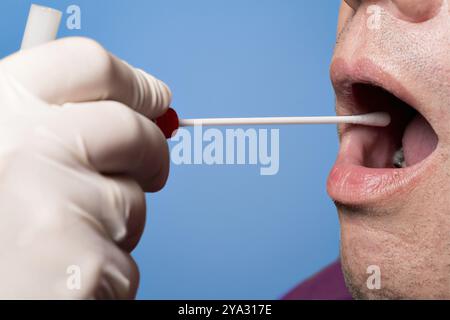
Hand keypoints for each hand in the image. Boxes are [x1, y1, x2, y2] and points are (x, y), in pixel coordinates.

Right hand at [0, 37, 171, 298]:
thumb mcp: (2, 157)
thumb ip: (55, 125)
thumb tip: (136, 107)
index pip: (87, 64)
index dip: (133, 83)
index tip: (157, 98)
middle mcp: (16, 146)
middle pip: (129, 128)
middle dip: (151, 153)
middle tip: (152, 170)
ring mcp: (47, 202)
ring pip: (132, 198)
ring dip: (118, 224)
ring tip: (66, 246)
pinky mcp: (80, 265)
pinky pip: (126, 258)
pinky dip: (108, 272)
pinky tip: (65, 280)